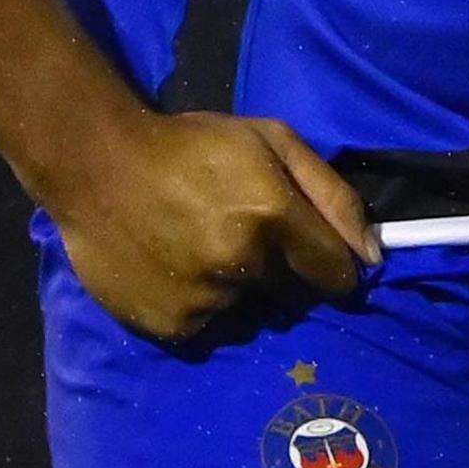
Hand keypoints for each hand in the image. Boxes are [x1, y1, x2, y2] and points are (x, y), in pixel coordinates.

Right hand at [42, 110, 383, 341]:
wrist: (96, 164)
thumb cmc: (190, 143)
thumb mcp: (271, 139)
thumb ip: (331, 194)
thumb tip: (373, 254)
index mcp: (273, 217)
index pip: (337, 274)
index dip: (334, 266)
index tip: (320, 257)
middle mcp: (243, 267)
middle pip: (291, 293)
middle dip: (280, 270)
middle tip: (240, 232)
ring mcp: (204, 303)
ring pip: (247, 310)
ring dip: (237, 287)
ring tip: (199, 246)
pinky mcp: (171, 328)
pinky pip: (207, 325)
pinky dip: (200, 303)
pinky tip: (174, 266)